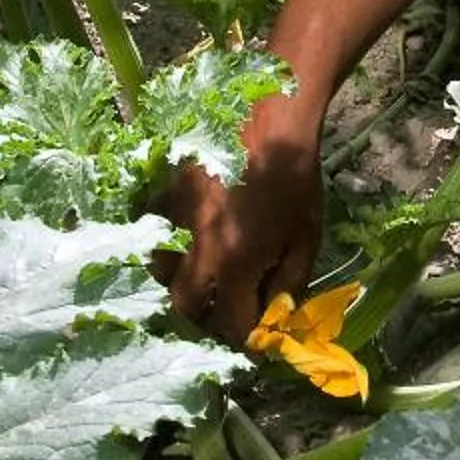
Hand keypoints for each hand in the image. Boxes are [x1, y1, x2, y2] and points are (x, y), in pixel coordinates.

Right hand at [156, 131, 322, 343]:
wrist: (269, 117)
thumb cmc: (296, 178)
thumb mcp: (306, 237)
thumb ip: (289, 284)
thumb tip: (274, 316)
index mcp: (237, 264)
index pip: (233, 324)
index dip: (247, 341)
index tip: (256, 342)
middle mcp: (199, 250)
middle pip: (186, 306)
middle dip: (204, 319)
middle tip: (223, 313)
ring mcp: (175, 222)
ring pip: (160, 271)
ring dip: (179, 282)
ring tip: (200, 279)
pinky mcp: (164, 195)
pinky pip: (153, 232)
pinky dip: (164, 245)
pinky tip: (181, 241)